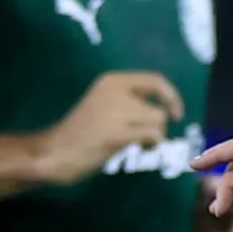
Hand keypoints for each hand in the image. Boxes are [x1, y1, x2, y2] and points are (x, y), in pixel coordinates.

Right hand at [30, 71, 184, 183]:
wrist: (56, 151)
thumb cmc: (82, 132)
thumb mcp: (105, 104)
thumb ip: (130, 101)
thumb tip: (167, 107)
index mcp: (111, 80)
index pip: (155, 80)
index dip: (171, 96)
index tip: (176, 113)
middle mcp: (114, 91)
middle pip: (159, 108)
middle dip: (158, 126)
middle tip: (145, 138)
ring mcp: (115, 111)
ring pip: (158, 122)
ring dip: (155, 137)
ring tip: (138, 144)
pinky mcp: (116, 133)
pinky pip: (153, 135)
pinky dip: (152, 144)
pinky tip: (140, 148)